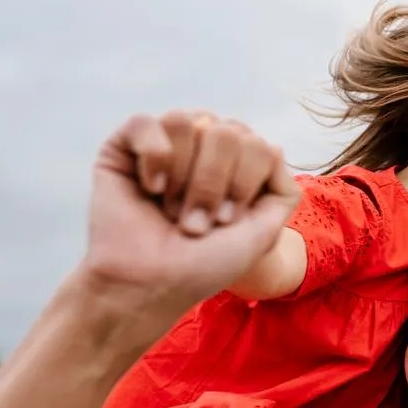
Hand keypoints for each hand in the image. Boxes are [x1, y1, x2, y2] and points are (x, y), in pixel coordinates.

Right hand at [80, 110, 298, 314]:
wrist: (149, 285)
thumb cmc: (204, 264)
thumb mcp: (262, 231)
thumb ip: (282, 190)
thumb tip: (271, 145)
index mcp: (236, 166)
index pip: (258, 145)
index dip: (245, 185)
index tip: (226, 223)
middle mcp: (203, 150)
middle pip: (227, 132)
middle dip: (214, 184)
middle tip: (196, 222)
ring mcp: (166, 146)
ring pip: (189, 122)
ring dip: (184, 176)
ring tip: (171, 210)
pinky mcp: (125, 148)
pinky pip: (145, 122)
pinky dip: (153, 157)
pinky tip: (151, 187)